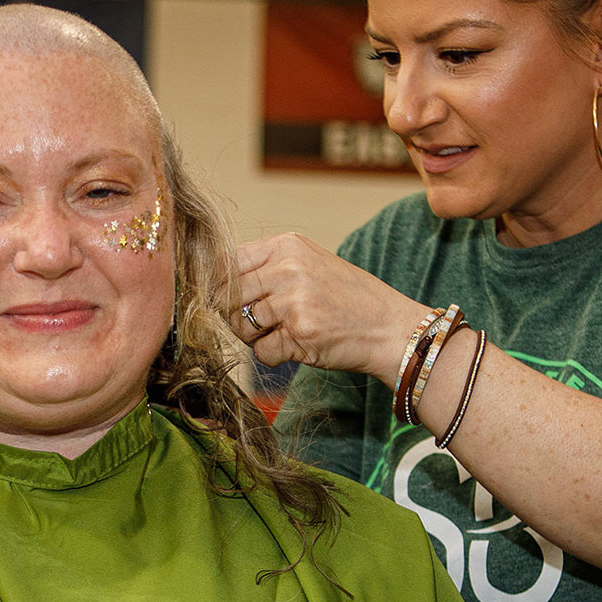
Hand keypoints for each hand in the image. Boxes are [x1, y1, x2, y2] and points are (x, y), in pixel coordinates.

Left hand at [235, 233, 428, 387]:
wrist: (389, 327)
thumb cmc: (346, 299)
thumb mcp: (308, 265)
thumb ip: (265, 269)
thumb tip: (212, 285)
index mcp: (286, 246)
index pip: (225, 262)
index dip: (218, 287)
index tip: (228, 300)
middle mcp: (287, 268)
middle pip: (227, 296)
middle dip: (235, 315)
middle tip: (262, 322)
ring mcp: (294, 300)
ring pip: (240, 325)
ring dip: (255, 337)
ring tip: (285, 331)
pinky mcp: (300, 332)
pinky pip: (261, 351)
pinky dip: (274, 355)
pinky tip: (297, 345)